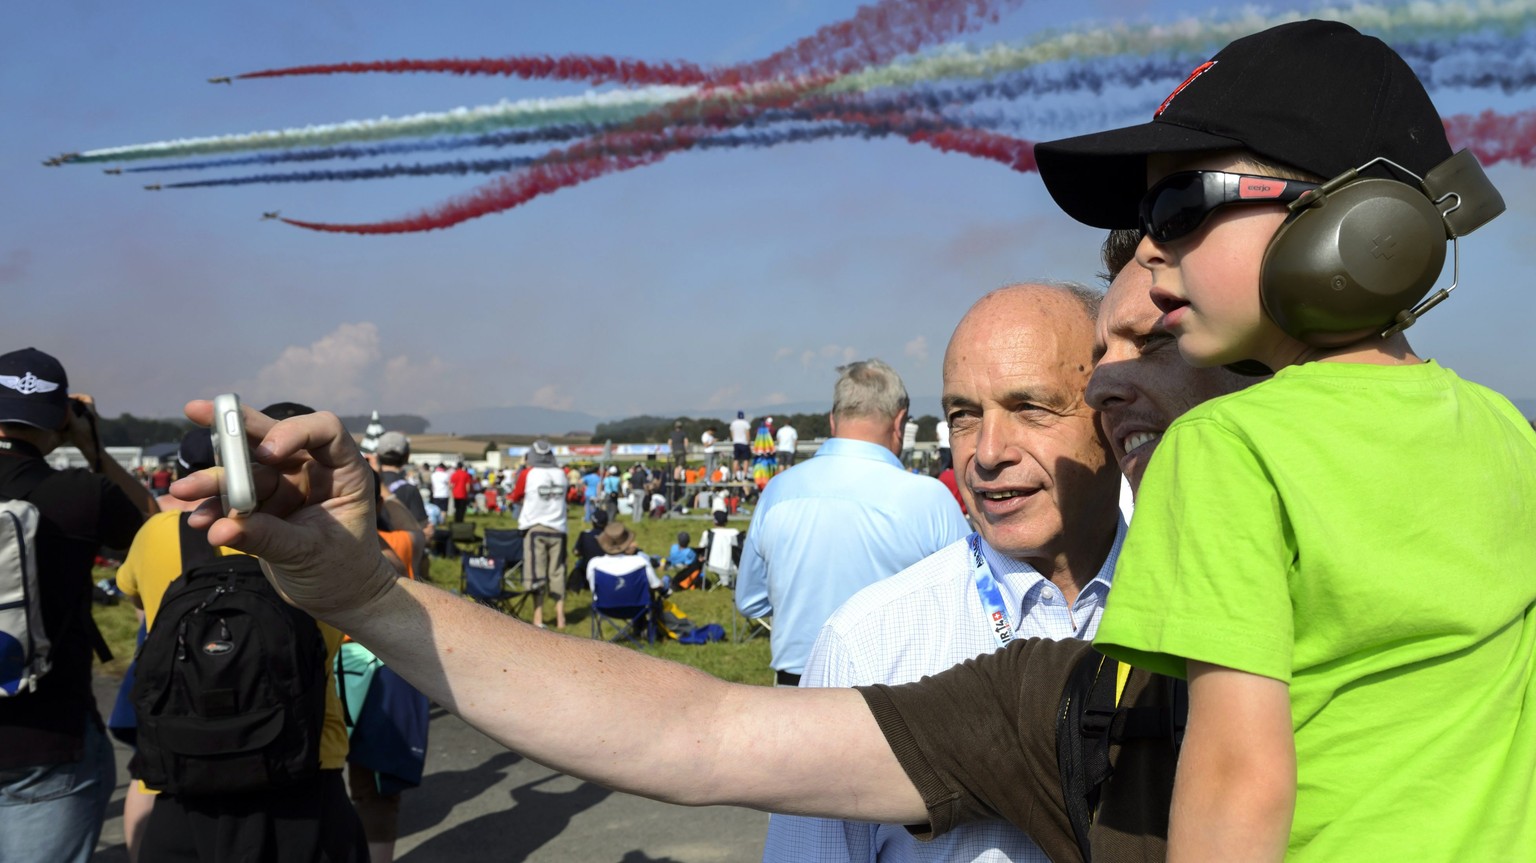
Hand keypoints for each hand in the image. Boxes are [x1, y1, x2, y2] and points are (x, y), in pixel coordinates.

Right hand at [62, 394, 98, 454]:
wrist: (92, 452)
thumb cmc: (84, 438)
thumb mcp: (73, 424)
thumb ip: (68, 412)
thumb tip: (62, 402)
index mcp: (91, 412)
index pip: (87, 398)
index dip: (78, 395)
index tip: (68, 398)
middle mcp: (92, 416)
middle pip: (83, 404)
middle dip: (72, 403)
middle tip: (62, 406)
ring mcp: (89, 422)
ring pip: (80, 412)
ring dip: (71, 411)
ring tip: (61, 414)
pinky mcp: (87, 429)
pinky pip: (79, 419)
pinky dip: (72, 419)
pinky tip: (63, 424)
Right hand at [170, 400, 397, 621]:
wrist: (338, 598)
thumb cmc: (342, 572)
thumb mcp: (309, 554)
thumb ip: (267, 538)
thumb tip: (219, 528)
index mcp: (342, 472)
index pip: (324, 430)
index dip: (293, 431)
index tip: (267, 453)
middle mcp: (311, 471)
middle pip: (271, 437)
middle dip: (233, 429)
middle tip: (196, 411)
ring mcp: (284, 488)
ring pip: (245, 472)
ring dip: (214, 480)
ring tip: (184, 492)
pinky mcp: (262, 508)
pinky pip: (233, 501)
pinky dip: (215, 509)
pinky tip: (199, 521)